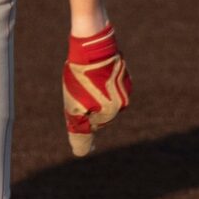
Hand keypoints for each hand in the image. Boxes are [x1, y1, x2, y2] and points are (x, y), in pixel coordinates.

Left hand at [63, 27, 130, 157]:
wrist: (92, 45)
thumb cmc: (81, 77)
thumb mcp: (74, 107)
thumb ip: (79, 131)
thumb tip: (80, 153)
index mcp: (114, 109)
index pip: (93, 122)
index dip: (80, 113)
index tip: (76, 99)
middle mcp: (124, 99)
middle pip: (99, 109)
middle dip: (87, 101)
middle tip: (77, 86)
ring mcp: (124, 83)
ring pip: (102, 94)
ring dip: (91, 89)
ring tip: (84, 76)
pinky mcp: (121, 70)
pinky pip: (106, 80)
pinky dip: (96, 78)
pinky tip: (90, 69)